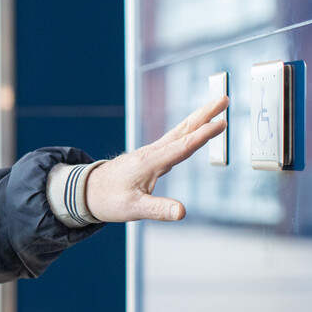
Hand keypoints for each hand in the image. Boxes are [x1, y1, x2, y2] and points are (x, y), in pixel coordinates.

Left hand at [84, 95, 227, 222]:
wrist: (87, 191)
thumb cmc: (108, 200)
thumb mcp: (133, 209)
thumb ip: (158, 210)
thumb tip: (181, 212)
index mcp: (150, 163)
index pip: (182, 146)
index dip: (203, 135)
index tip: (222, 123)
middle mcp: (151, 152)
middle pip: (182, 130)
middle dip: (204, 114)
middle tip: (223, 99)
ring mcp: (150, 152)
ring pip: (178, 131)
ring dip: (198, 118)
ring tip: (215, 106)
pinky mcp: (149, 156)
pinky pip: (173, 138)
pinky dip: (187, 130)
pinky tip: (193, 129)